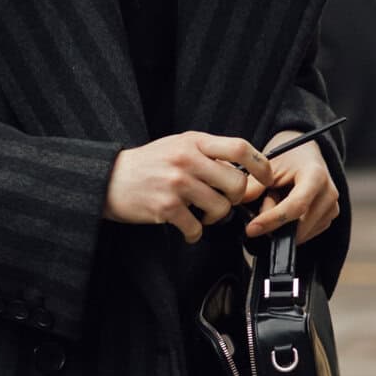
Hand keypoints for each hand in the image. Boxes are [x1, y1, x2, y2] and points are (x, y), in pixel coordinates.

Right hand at [104, 131, 275, 245]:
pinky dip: (195, 233)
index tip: (266, 177)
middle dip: (236, 198)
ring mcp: (177, 183)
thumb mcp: (177, 147)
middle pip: (236, 183)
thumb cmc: (146, 165)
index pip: (239, 147)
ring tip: (201, 215)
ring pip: (220, 208)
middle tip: (224, 202)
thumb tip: (241, 170)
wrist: (108, 179)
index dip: (260, 164)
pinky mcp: (166, 207)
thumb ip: (207, 154)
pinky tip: (186, 228)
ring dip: (215, 218)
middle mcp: (187, 159)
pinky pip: (197, 227)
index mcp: (193, 142)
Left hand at [244, 132, 339, 244]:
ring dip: (281, 225)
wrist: (305, 158)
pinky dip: (290, 227)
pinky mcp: (328, 220)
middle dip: (274, 224)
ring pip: (300, 233)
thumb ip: (254, 185)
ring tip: (277, 201)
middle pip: (298, 224)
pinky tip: (287, 209)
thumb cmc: (287, 161)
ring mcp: (332, 209)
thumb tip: (239, 202)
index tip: (251, 229)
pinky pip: (304, 235)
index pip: (296, 205)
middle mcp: (329, 193)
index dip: (272, 220)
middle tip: (264, 204)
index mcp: (316, 175)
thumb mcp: (268, 166)